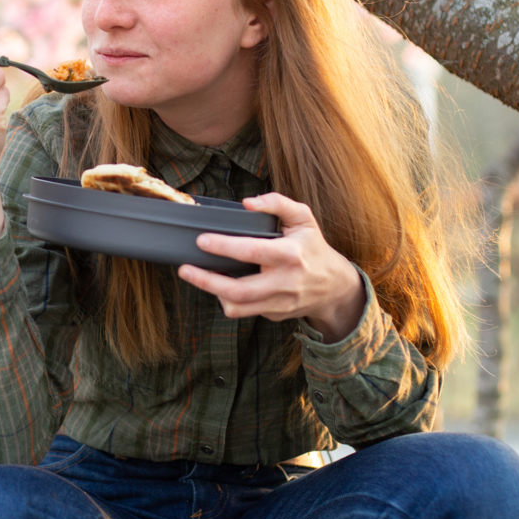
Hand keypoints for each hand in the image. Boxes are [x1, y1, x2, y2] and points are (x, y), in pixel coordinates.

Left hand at [180, 193, 366, 341]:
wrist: (334, 286)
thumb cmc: (313, 247)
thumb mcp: (303, 218)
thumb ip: (277, 203)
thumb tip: (248, 203)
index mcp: (291, 255)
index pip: (252, 251)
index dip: (223, 247)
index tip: (201, 241)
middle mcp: (285, 283)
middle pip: (238, 290)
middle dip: (206, 281)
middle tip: (185, 269)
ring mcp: (279, 303)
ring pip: (237, 307)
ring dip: (212, 292)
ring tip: (197, 276)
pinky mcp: (274, 315)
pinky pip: (245, 311)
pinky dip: (229, 299)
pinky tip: (222, 285)